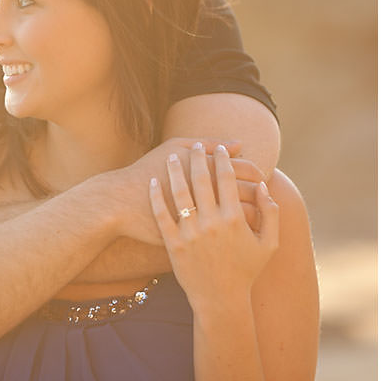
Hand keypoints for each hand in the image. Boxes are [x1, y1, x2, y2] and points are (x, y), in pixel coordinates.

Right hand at [109, 137, 251, 244]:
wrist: (121, 202)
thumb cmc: (147, 170)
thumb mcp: (175, 147)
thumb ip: (206, 143)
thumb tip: (237, 145)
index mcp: (208, 173)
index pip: (246, 170)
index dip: (256, 172)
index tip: (258, 175)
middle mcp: (210, 197)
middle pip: (249, 194)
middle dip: (258, 192)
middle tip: (259, 191)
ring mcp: (204, 220)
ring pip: (243, 217)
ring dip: (253, 211)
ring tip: (251, 206)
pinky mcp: (197, 237)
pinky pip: (228, 236)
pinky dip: (238, 230)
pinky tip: (236, 224)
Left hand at [148, 142, 278, 309]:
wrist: (220, 299)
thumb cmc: (246, 271)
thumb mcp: (269, 244)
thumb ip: (271, 213)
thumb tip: (264, 186)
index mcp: (235, 219)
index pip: (228, 180)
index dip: (224, 161)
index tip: (221, 149)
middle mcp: (212, 223)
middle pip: (203, 180)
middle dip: (200, 158)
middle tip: (196, 145)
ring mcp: (191, 233)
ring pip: (180, 193)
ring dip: (175, 171)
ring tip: (172, 156)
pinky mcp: (173, 243)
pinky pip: (162, 214)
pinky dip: (156, 196)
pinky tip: (153, 182)